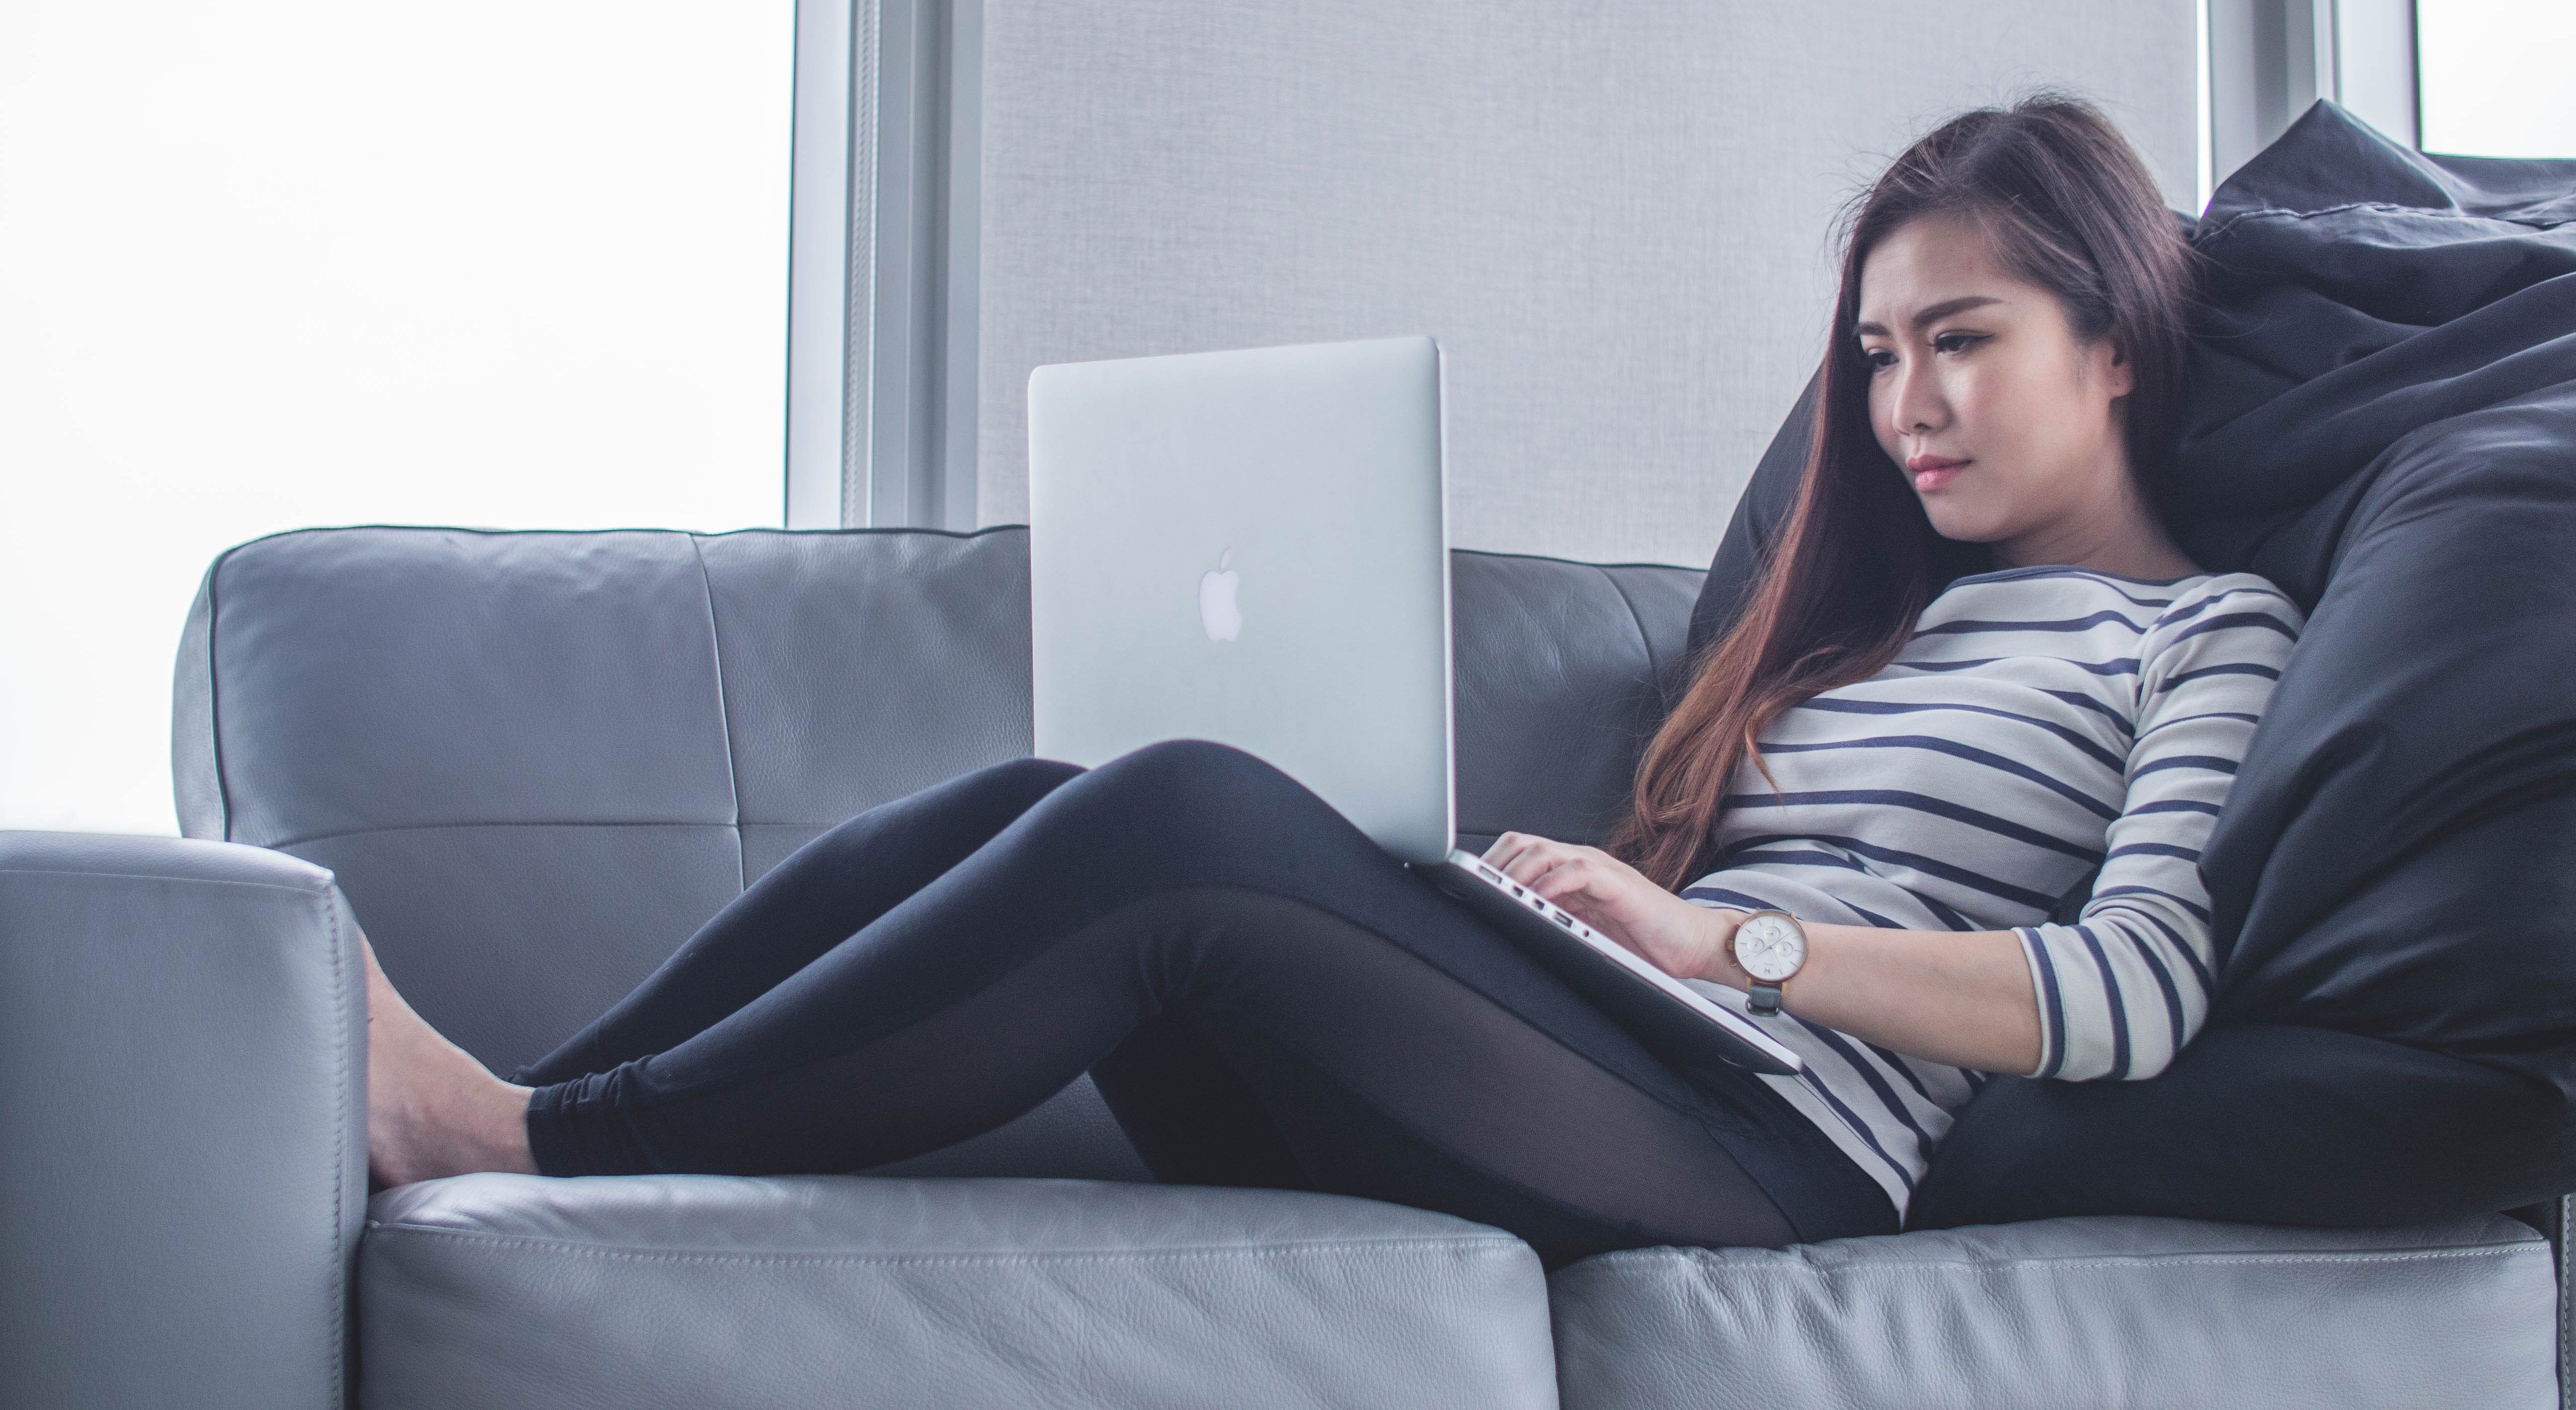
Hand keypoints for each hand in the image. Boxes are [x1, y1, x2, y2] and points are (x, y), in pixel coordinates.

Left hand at [1482, 832, 1742, 984]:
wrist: (1693, 944)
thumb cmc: (1642, 942)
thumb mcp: (1583, 930)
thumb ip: (1553, 920)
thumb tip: (1507, 930)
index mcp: (1568, 872)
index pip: (1518, 853)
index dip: (1488, 865)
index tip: (1461, 886)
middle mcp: (1579, 862)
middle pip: (1522, 843)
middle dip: (1492, 865)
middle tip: (1473, 891)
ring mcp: (1599, 869)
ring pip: (1543, 850)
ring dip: (1515, 872)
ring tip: (1497, 895)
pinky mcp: (1617, 883)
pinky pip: (1576, 870)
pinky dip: (1550, 883)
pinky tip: (1535, 901)